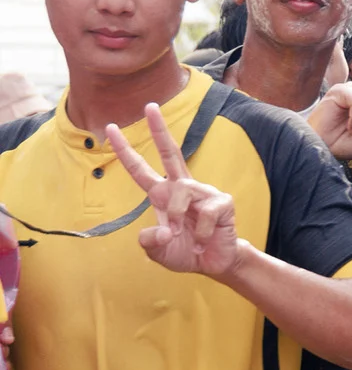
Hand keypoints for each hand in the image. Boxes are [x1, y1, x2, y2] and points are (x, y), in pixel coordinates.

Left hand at [106, 103, 243, 279]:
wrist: (215, 263)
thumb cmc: (185, 252)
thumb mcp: (159, 252)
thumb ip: (150, 243)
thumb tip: (159, 230)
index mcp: (162, 195)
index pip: (140, 169)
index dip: (125, 150)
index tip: (111, 129)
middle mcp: (182, 188)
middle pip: (170, 152)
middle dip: (160, 129)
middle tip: (150, 106)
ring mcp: (203, 192)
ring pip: (181, 194)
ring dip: (178, 218)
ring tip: (187, 238)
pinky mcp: (222, 202)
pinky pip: (205, 213)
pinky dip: (202, 233)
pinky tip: (205, 241)